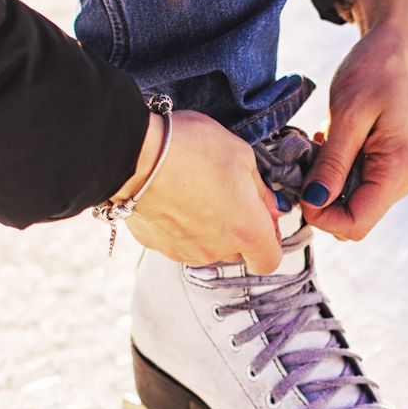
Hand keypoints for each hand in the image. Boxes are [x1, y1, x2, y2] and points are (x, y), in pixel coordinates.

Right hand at [121, 109, 282, 271]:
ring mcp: (184, 251)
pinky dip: (179, 223)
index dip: (270, 239)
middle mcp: (216, 250)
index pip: (269, 259)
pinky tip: (172, 195)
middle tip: (226, 192)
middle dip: (237, 228)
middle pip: (237, 251)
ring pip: (206, 245)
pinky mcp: (157, 245)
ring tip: (195, 190)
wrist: (135, 155)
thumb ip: (260, 189)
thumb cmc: (193, 149)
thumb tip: (271, 208)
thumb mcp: (241, 156)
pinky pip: (177, 239)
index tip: (263, 218)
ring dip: (207, 226)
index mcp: (246, 230)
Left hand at [302, 0, 407, 240]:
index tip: (299, 185)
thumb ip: (333, 163)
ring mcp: (398, 172)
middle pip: (352, 217)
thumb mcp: (348, 113)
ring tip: (322, 141)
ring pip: (351, 199)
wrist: (402, 39)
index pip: (355, 225)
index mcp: (399, 172)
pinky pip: (356, 180)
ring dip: (327, 180)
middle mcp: (404, 180)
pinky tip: (333, 137)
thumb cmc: (378, 68)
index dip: (321, 215)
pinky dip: (336, 167)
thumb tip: (314, 203)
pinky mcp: (389, 161)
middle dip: (322, 197)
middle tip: (306, 158)